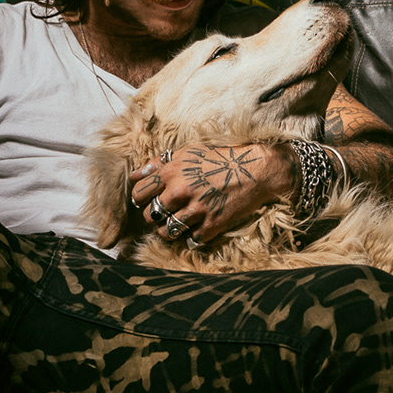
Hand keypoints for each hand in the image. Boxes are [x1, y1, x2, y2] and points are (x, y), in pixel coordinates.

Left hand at [127, 142, 296, 242]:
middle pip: (150, 215)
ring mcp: (195, 210)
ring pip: (166, 232)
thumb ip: (159, 163)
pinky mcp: (211, 225)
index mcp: (172, 172)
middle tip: (165, 213)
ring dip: (169, 230)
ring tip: (178, 223)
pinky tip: (197, 229)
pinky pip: (190, 241)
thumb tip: (135, 174)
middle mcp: (180, 192)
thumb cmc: (221, 158)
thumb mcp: (189, 152)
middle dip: (154, 215)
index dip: (141, 198)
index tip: (149, 199)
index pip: (139, 192)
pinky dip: (191, 238)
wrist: (256, 170)